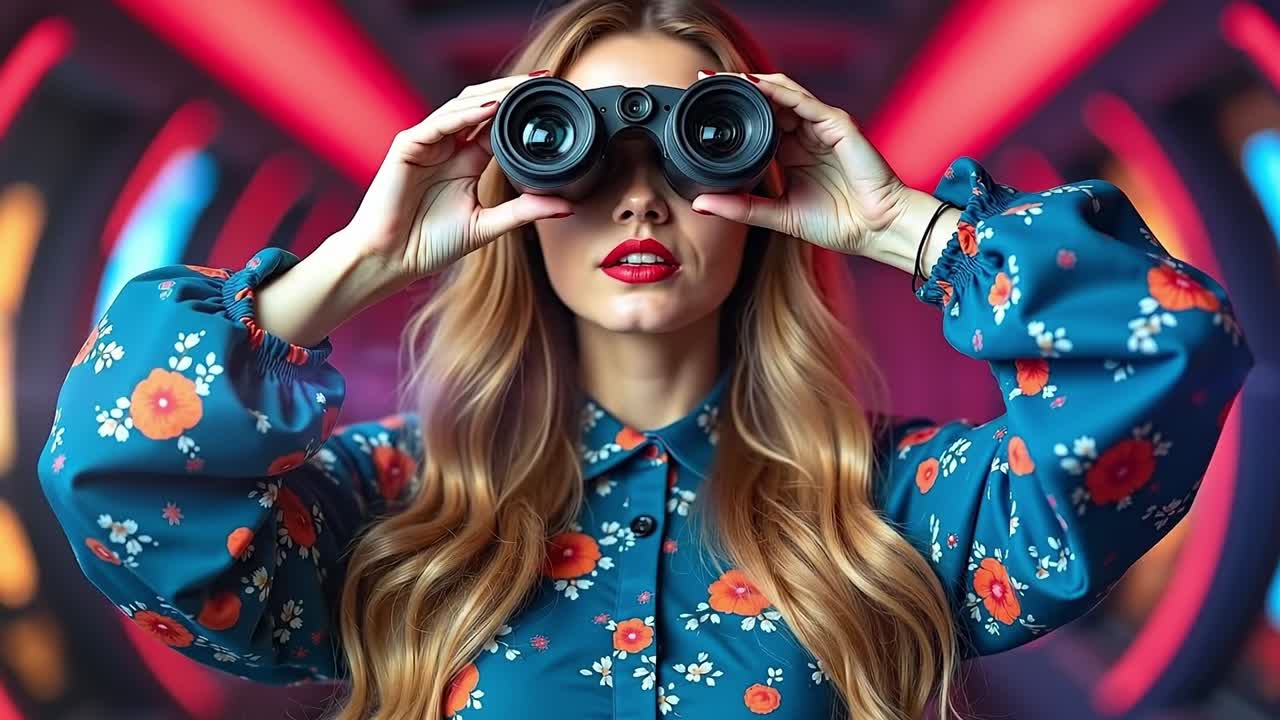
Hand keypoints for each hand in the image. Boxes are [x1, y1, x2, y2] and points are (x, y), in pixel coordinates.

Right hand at [340, 71, 574, 286]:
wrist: (391, 260)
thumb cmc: (430, 243)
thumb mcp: (488, 225)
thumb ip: (525, 211)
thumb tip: (568, 205)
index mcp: (468, 160)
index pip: (498, 123)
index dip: (522, 108)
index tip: (552, 98)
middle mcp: (449, 145)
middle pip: (483, 104)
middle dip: (512, 90)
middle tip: (544, 79)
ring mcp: (427, 143)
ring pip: (462, 106)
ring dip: (493, 94)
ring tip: (522, 87)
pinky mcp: (408, 146)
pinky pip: (439, 123)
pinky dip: (465, 113)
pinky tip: (490, 107)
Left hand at [688, 71, 911, 256]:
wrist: (877, 231)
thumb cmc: (839, 223)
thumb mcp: (778, 214)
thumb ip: (741, 208)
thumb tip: (701, 203)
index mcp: (792, 152)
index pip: (759, 120)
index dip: (734, 109)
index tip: (703, 103)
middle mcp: (806, 134)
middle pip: (769, 100)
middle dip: (738, 88)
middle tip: (706, 81)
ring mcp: (822, 127)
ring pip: (785, 93)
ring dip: (755, 84)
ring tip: (726, 79)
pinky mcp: (838, 126)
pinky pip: (806, 103)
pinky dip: (781, 93)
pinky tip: (758, 87)